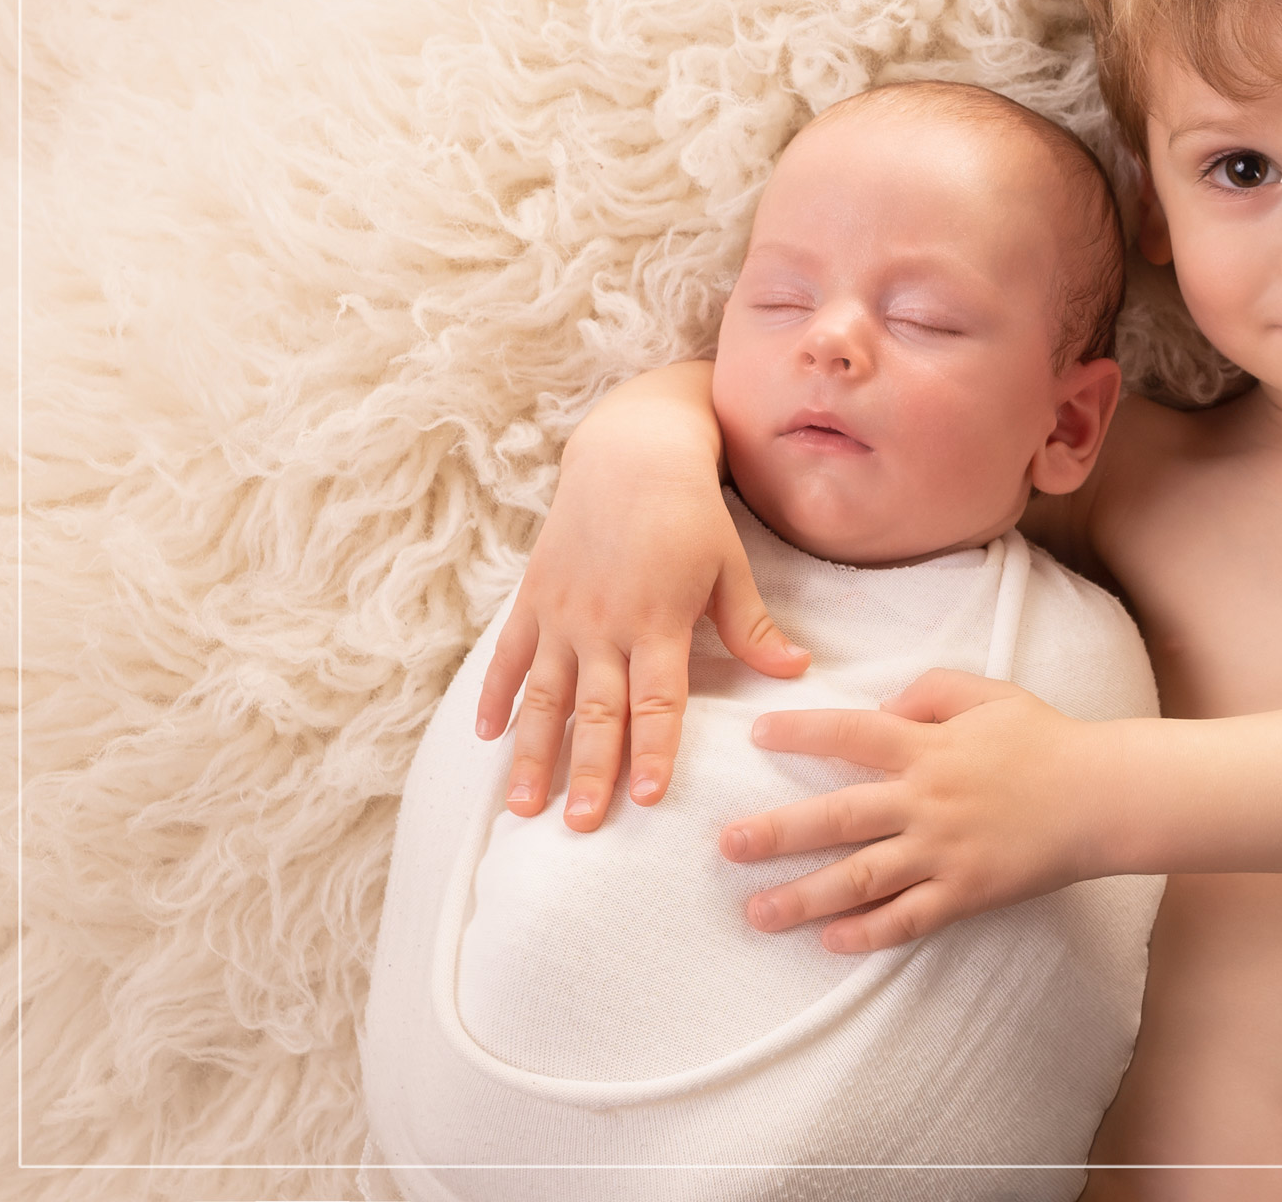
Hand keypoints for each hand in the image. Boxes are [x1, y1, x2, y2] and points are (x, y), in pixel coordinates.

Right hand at [475, 368, 809, 830]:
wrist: (629, 455)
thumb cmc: (690, 514)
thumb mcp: (730, 566)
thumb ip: (752, 627)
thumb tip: (795, 672)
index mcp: (658, 620)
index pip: (658, 700)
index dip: (654, 750)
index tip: (649, 799)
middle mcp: (603, 623)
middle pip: (595, 711)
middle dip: (589, 773)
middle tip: (581, 826)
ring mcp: (561, 614)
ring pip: (544, 697)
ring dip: (532, 754)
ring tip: (522, 808)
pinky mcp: (532, 600)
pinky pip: (509, 658)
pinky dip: (495, 697)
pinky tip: (486, 739)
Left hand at [718, 669, 1117, 951]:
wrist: (1102, 796)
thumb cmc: (1045, 740)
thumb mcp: (990, 693)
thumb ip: (932, 689)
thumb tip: (883, 701)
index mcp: (928, 746)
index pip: (851, 734)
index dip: (801, 731)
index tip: (756, 735)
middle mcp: (926, 800)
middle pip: (838, 816)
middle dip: (778, 832)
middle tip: (728, 845)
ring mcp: (944, 851)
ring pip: (862, 877)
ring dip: (805, 896)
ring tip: (758, 913)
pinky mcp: (966, 891)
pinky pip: (908, 917)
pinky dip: (869, 933)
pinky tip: (830, 941)